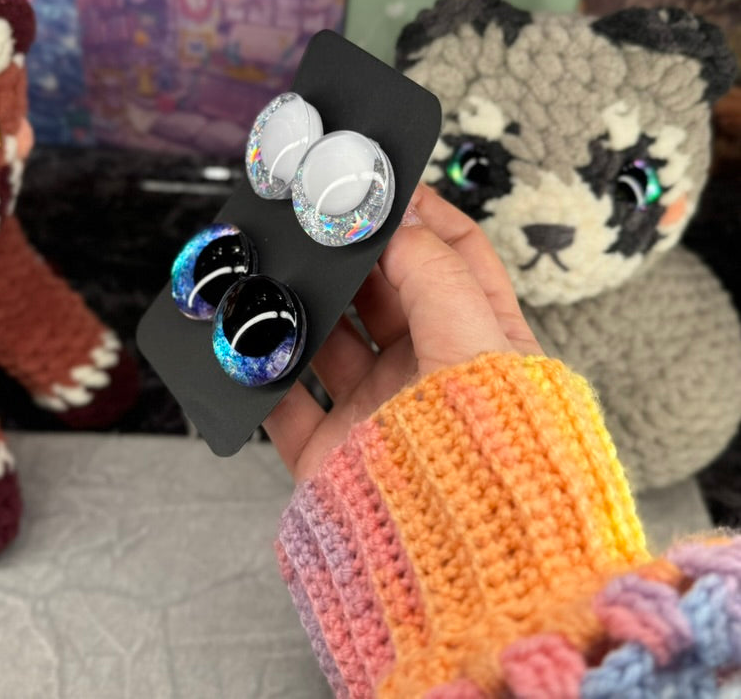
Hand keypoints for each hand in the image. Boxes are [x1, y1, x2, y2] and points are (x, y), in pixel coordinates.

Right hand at [263, 184, 542, 482]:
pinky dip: (261, 374)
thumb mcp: (475, 338)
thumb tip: (396, 215)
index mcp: (480, 338)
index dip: (419, 211)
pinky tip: (249, 344)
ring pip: (327, 341)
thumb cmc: (497, 454)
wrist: (465, 565)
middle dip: (346, 255)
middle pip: (380, 291)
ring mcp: (378, 410)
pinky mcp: (333, 452)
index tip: (381, 180)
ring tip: (271, 274)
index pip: (453, 254)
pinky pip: (285, 404)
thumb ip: (432, 269)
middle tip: (310, 220)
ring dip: (297, 308)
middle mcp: (427, 371)